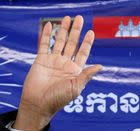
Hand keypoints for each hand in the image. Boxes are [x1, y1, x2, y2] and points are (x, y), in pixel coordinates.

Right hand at [14, 15, 102, 130]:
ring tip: (67, 18)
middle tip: (80, 18)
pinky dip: (47, 35)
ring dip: (63, 30)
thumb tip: (100, 66)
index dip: (87, 42)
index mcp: (75, 71)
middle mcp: (65, 64)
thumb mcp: (76, 87)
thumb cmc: (58, 99)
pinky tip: (50, 25)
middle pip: (72, 44)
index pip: (82, 53)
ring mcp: (53, 61)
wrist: (38, 104)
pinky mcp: (41, 60)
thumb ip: (87, 75)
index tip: (91, 32)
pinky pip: (44, 45)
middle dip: (76, 31)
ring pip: (59, 42)